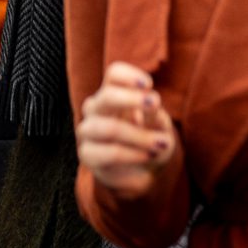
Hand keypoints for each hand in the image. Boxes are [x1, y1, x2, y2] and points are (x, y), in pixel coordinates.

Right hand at [78, 62, 179, 195]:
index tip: (148, 84)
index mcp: (112, 94)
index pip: (113, 75)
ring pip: (109, 128)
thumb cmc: (150, 142)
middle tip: (155, 106)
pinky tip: (147, 156)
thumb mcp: (160, 126)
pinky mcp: (87, 154)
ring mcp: (88, 131)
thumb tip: (151, 103)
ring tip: (159, 144)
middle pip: (106, 96)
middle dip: (132, 100)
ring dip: (139, 136)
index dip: (129, 76)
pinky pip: (109, 152)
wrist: (142, 172)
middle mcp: (96, 109)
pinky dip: (133, 154)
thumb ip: (155, 115)